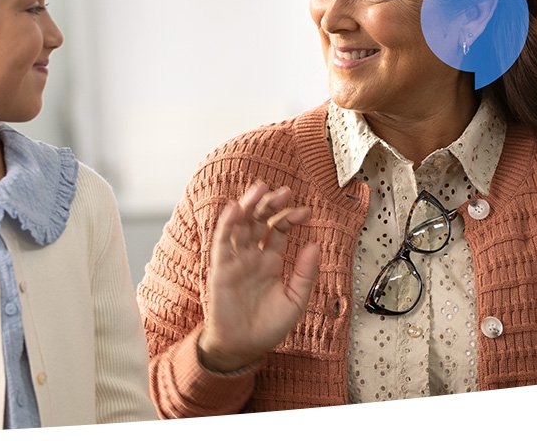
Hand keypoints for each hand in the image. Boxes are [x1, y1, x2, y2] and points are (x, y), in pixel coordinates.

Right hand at [197, 181, 320, 372]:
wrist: (244, 347)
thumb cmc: (267, 327)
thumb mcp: (296, 300)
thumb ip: (305, 273)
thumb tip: (315, 245)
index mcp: (271, 261)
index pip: (279, 230)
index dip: (291, 218)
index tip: (306, 211)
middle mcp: (252, 256)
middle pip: (260, 221)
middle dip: (271, 204)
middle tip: (285, 191)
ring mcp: (236, 260)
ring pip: (241, 225)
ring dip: (249, 205)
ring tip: (261, 188)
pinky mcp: (221, 268)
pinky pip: (222, 241)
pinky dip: (227, 223)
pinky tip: (235, 208)